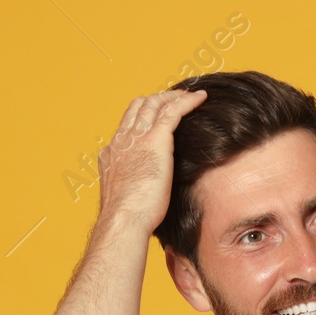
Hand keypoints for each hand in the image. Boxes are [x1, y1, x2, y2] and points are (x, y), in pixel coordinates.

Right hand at [96, 89, 208, 237]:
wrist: (123, 219)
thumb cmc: (127, 219)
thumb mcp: (126, 198)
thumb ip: (134, 188)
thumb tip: (146, 198)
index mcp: (113, 152)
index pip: (128, 124)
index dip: (143, 115)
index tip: (158, 115)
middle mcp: (123, 140)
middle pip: (139, 106)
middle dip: (158, 99)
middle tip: (177, 99)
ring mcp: (138, 138)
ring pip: (155, 104)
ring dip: (174, 96)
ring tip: (191, 95)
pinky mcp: (155, 141)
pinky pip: (173, 111)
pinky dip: (187, 101)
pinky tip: (201, 98)